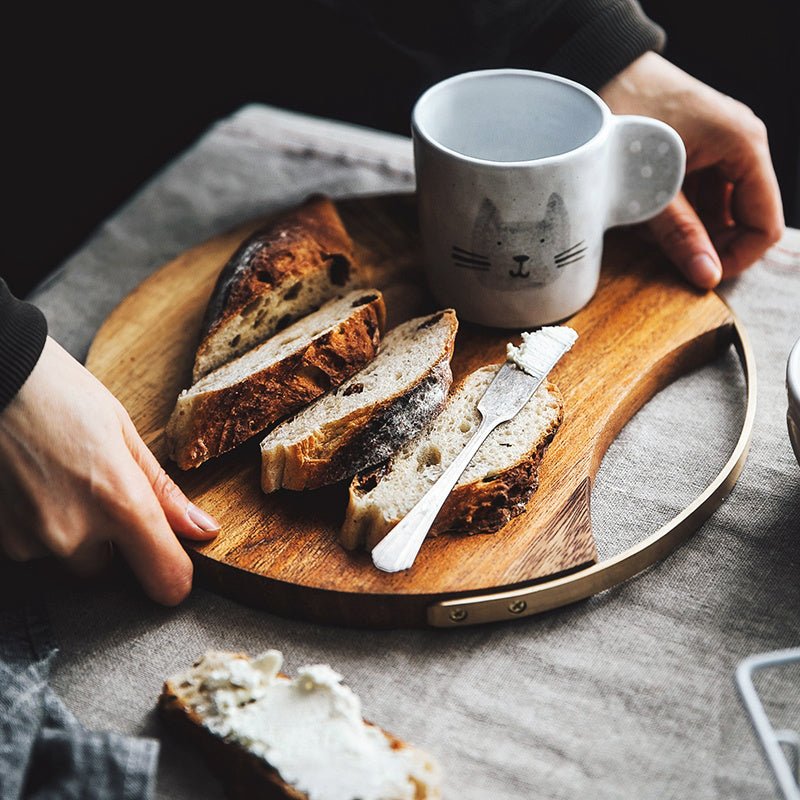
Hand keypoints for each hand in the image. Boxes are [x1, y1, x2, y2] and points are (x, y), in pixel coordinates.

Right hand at [0, 337, 219, 604]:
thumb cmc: (57, 392)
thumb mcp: (124, 432)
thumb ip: (163, 492)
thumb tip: (203, 531)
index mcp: (120, 503)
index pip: (166, 579)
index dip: (176, 574)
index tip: (176, 559)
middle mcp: (74, 534)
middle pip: (110, 568)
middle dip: (110, 539)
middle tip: (96, 486)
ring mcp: (29, 541)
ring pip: (68, 557)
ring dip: (70, 531)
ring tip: (59, 475)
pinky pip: (33, 547)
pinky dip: (37, 524)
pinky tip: (31, 482)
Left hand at [600, 52, 784, 288]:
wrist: (598, 70)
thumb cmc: (625, 115)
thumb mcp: (650, 187)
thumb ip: (680, 234)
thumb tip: (707, 277)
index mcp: (743, 145)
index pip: (765, 223)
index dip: (736, 257)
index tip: (699, 275)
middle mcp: (739, 144)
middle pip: (740, 219)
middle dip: (702, 242)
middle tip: (661, 247)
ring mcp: (717, 147)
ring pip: (714, 211)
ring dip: (682, 228)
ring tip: (644, 223)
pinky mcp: (694, 151)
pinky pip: (695, 196)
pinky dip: (672, 212)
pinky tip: (642, 210)